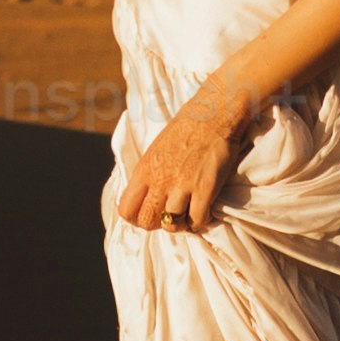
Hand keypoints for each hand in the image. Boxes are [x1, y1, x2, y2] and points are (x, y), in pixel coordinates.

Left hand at [110, 93, 253, 235]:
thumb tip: (147, 195)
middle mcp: (160, 180)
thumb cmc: (185, 129)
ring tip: (188, 215)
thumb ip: (149, 174)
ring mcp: (182, 186)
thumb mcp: (156, 150)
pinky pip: (198, 220)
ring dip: (182, 225)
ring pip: (172, 225)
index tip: (149, 214)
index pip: (126, 210)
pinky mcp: (205, 189)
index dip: (136, 218)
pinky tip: (204, 212)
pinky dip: (201, 222)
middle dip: (158, 224)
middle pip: (147, 222)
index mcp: (144, 170)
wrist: (213, 115)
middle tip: (170, 217)